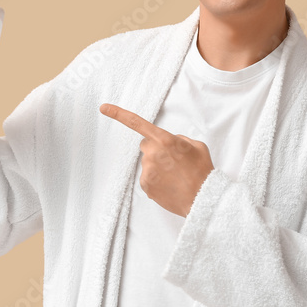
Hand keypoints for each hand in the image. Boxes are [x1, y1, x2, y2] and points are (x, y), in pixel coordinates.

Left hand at [99, 103, 214, 217]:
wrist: (203, 198)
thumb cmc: (202, 171)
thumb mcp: (196, 146)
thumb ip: (178, 139)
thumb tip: (169, 142)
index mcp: (165, 140)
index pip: (137, 123)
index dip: (118, 114)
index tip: (103, 108)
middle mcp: (153, 154)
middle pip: (146, 146)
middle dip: (156, 150)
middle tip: (173, 161)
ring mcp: (147, 170)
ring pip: (148, 163)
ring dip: (158, 167)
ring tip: (175, 176)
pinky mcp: (145, 185)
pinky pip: (147, 177)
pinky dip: (156, 180)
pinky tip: (170, 185)